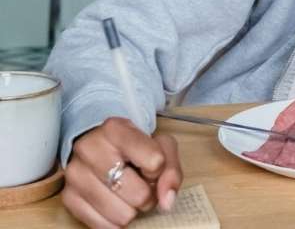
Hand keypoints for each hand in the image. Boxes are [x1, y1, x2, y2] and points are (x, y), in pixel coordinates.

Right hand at [62, 117, 182, 228]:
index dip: (159, 170)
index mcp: (115, 129)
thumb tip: (166, 201)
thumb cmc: (134, 147)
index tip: (153, 165)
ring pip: (122, 214)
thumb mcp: (160, 146)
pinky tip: (115, 203)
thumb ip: (171, 170)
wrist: (100, 147)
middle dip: (147, 195)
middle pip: (138, 193)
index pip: (154, 161)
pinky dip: (115, 220)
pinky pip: (103, 226)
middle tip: (142, 184)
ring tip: (128, 194)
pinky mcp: (68, 198)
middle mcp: (89, 149)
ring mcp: (75, 174)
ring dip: (132, 209)